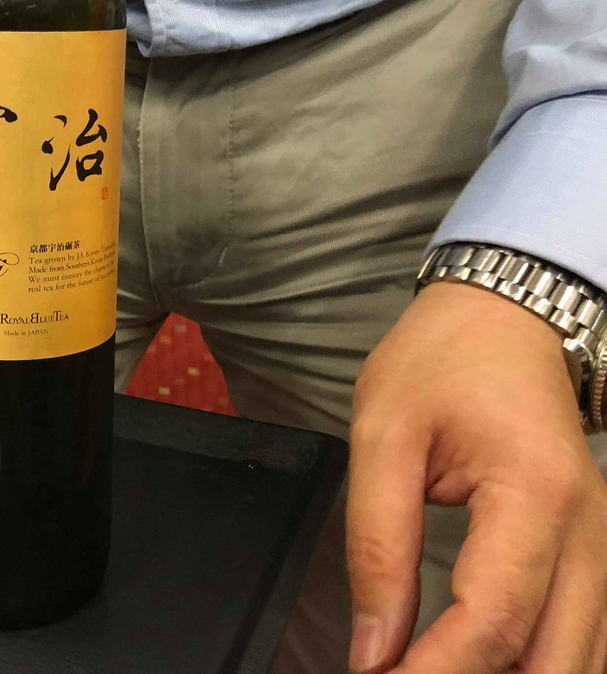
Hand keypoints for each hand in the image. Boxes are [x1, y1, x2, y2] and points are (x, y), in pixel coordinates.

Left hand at [346, 281, 606, 672]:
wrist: (501, 319)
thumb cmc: (441, 362)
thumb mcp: (382, 434)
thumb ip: (376, 543)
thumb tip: (374, 645)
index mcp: (535, 495)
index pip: (491, 617)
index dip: (434, 673)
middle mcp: (589, 534)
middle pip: (553, 661)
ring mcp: (603, 548)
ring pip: (582, 662)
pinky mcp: (594, 556)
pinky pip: (583, 638)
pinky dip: (537, 667)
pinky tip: (483, 668)